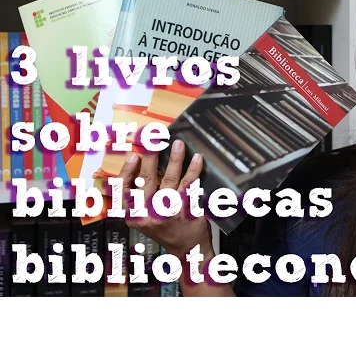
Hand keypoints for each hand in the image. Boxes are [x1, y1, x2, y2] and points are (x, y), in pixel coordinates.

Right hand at [119, 139, 212, 260]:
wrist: (187, 250)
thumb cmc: (166, 229)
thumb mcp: (145, 217)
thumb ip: (141, 196)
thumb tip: (144, 165)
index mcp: (133, 216)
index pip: (124, 190)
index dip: (127, 171)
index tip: (134, 155)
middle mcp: (148, 215)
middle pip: (146, 180)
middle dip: (150, 157)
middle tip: (154, 140)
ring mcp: (167, 213)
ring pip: (168, 179)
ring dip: (174, 159)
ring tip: (177, 145)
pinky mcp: (185, 210)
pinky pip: (189, 185)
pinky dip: (193, 170)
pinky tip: (196, 159)